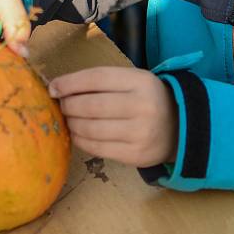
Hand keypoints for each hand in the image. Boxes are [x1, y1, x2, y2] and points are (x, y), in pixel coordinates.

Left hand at [49, 66, 177, 166]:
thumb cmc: (147, 99)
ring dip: (72, 124)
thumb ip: (102, 82)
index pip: (97, 78)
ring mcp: (139, 133)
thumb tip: (59, 88)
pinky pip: (97, 148)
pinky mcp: (135, 155)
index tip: (53, 87)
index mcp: (141, 81)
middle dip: (68, 105)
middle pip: (91, 105)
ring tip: (70, 120)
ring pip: (91, 129)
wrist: (179, 128)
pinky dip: (81, 140)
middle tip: (61, 105)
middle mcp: (142, 106)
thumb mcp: (133, 81)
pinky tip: (79, 134)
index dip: (70, 83)